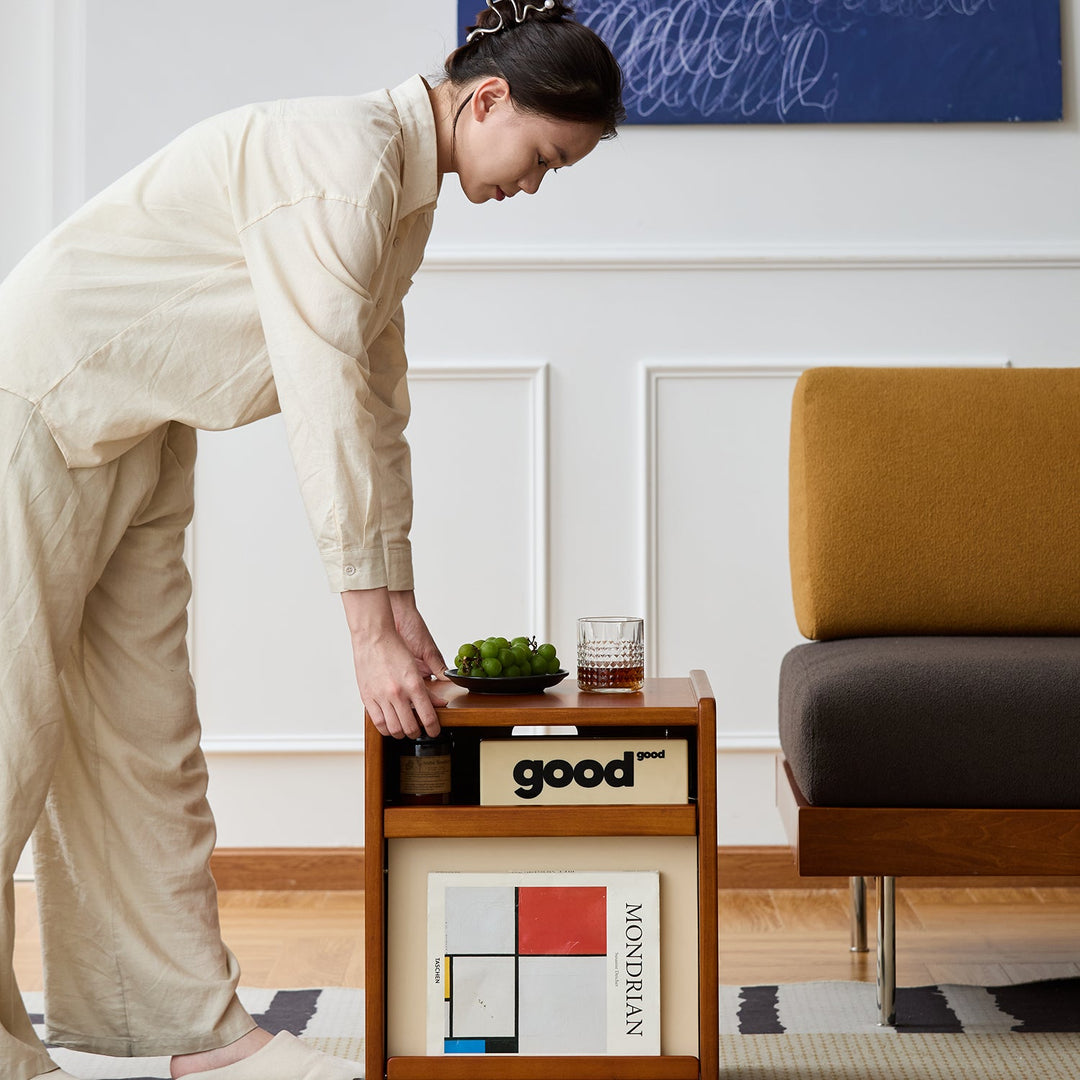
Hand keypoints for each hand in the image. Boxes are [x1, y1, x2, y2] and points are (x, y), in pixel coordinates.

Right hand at [342, 588, 446, 737]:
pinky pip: (377, 722)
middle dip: (417, 733)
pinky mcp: (367, 698)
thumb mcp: (416, 669)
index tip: (434, 731)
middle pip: (410, 728)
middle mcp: (397, 693)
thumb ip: (428, 690)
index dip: (433, 729)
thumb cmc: (394, 649)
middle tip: (419, 730)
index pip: (427, 717)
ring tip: (404, 728)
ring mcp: (381, 697)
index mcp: (413, 685)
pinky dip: (386, 729)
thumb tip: (439, 704)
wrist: (373, 637)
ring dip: (401, 733)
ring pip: (393, 729)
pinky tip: (390, 725)